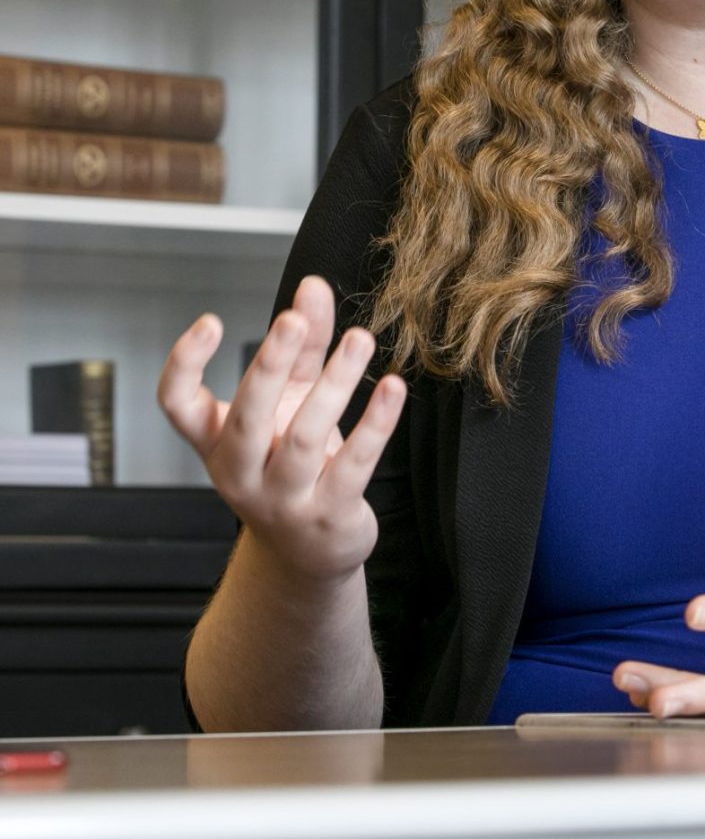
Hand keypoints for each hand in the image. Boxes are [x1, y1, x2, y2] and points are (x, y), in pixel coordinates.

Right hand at [157, 275, 406, 584]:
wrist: (308, 553)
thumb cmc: (293, 461)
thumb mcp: (293, 399)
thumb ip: (303, 344)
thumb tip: (313, 286)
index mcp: (217, 442)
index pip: (177, 404)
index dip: (184, 364)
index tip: (210, 321)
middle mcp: (241, 474)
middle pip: (246, 420)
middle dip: (269, 366)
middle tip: (291, 319)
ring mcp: (283, 501)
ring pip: (305, 439)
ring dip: (335, 384)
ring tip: (360, 339)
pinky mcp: (328, 517)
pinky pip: (353, 466)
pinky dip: (375, 424)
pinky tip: (393, 388)